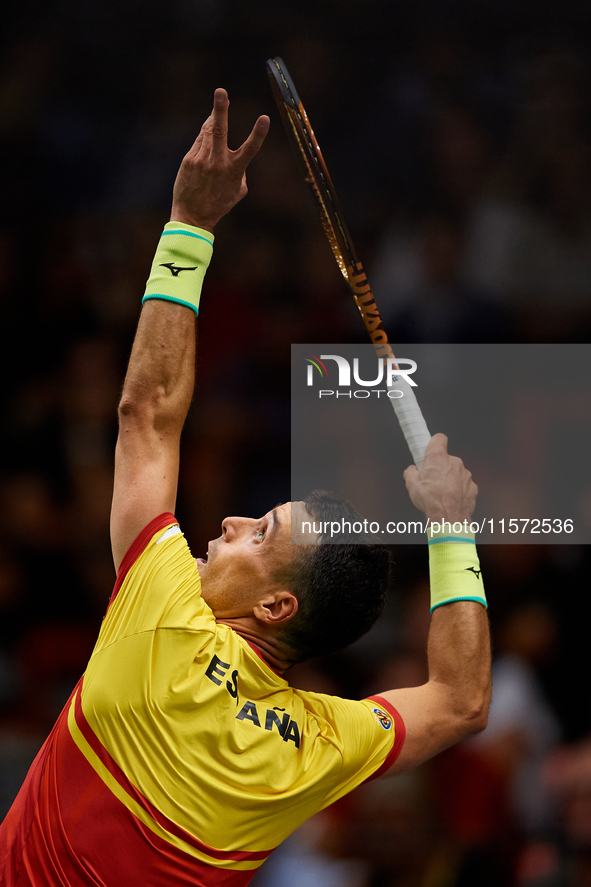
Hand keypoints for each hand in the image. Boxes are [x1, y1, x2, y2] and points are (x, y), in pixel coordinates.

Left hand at [170, 88, 269, 231]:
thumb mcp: (239, 190)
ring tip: (221, 100)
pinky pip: (200, 140)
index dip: (259, 133)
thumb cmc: (220, 203)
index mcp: (234, 171)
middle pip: (219, 130)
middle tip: (221, 91)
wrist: (192, 216)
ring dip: (215, 116)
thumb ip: (241, 170)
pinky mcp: (189, 159)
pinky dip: (205, 135)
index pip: (250, 149)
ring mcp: (201, 159)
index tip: (265, 118)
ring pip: (209, 131)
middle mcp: (217, 162)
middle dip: (220, 109)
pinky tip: (208, 133)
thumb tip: (237, 154)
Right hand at [403, 433, 476, 524]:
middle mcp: (454, 462)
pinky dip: (458, 490)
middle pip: (446, 459)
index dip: (434, 443)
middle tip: (431, 479)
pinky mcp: (472, 486)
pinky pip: (463, 485)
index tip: (429, 449)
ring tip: (440, 493)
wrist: (448, 517)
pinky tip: (450, 499)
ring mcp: (465, 474)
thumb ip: (411, 472)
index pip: (439, 438)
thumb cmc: (430, 499)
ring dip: (449, 479)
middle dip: (440, 467)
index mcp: (438, 457)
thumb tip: (411, 470)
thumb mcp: (411, 484)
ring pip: (455, 472)